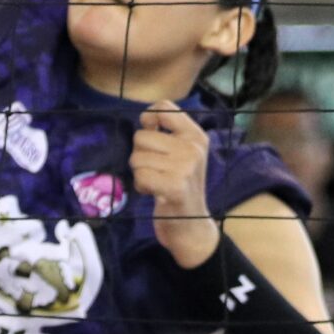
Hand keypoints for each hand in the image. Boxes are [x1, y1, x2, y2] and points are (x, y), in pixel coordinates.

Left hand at [132, 103, 219, 267]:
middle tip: (157, 170)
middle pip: (141, 136)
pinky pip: (140, 176)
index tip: (152, 134)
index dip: (148, 119)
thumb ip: (166, 132)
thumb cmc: (180, 185)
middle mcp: (193, 149)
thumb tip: (145, 119)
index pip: (164, 107)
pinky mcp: (175, 188)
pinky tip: (155, 193)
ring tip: (157, 182)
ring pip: (137, 157)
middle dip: (141, 155)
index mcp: (196, 136)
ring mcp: (186, 168)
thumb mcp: (182, 154)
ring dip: (140, 173)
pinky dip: (141, 186)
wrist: (191, 225)